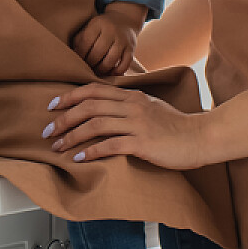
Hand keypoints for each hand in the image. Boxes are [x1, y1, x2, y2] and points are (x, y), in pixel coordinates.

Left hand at [40, 83, 210, 169]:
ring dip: (72, 136)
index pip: (92, 90)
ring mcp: (137, 123)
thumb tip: (103, 107)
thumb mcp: (149, 106)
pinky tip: (80, 159)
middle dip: (63, 119)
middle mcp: (131, 105)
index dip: (69, 97)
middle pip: (88, 106)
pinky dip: (91, 151)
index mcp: (131, 95)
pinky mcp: (143, 142)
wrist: (200, 137)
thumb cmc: (175, 125)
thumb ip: (127, 104)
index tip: (51, 106)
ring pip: (95, 124)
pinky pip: (110, 145)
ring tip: (58, 147)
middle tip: (47, 131)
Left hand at [72, 8, 139, 77]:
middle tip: (86, 69)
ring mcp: (123, 40)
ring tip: (96, 72)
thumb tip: (71, 57)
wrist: (124, 19)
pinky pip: (124, 65)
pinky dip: (116, 72)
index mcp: (98, 24)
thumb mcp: (89, 27)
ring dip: (101, 70)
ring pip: (111, 60)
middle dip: (90, 64)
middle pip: (97, 53)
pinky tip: (109, 72)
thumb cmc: (101, 27)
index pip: (85, 42)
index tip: (76, 62)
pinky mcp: (131, 49)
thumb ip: (79, 40)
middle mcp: (111, 31)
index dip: (79, 55)